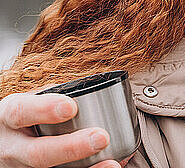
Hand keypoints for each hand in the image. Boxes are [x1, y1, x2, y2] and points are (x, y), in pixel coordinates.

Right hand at [0, 92, 123, 167]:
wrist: (5, 144)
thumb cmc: (25, 118)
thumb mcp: (29, 103)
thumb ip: (53, 96)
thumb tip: (91, 88)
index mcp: (8, 118)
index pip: (20, 112)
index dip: (44, 109)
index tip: (71, 107)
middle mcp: (11, 148)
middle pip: (37, 153)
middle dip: (71, 147)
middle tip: (101, 137)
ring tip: (110, 163)